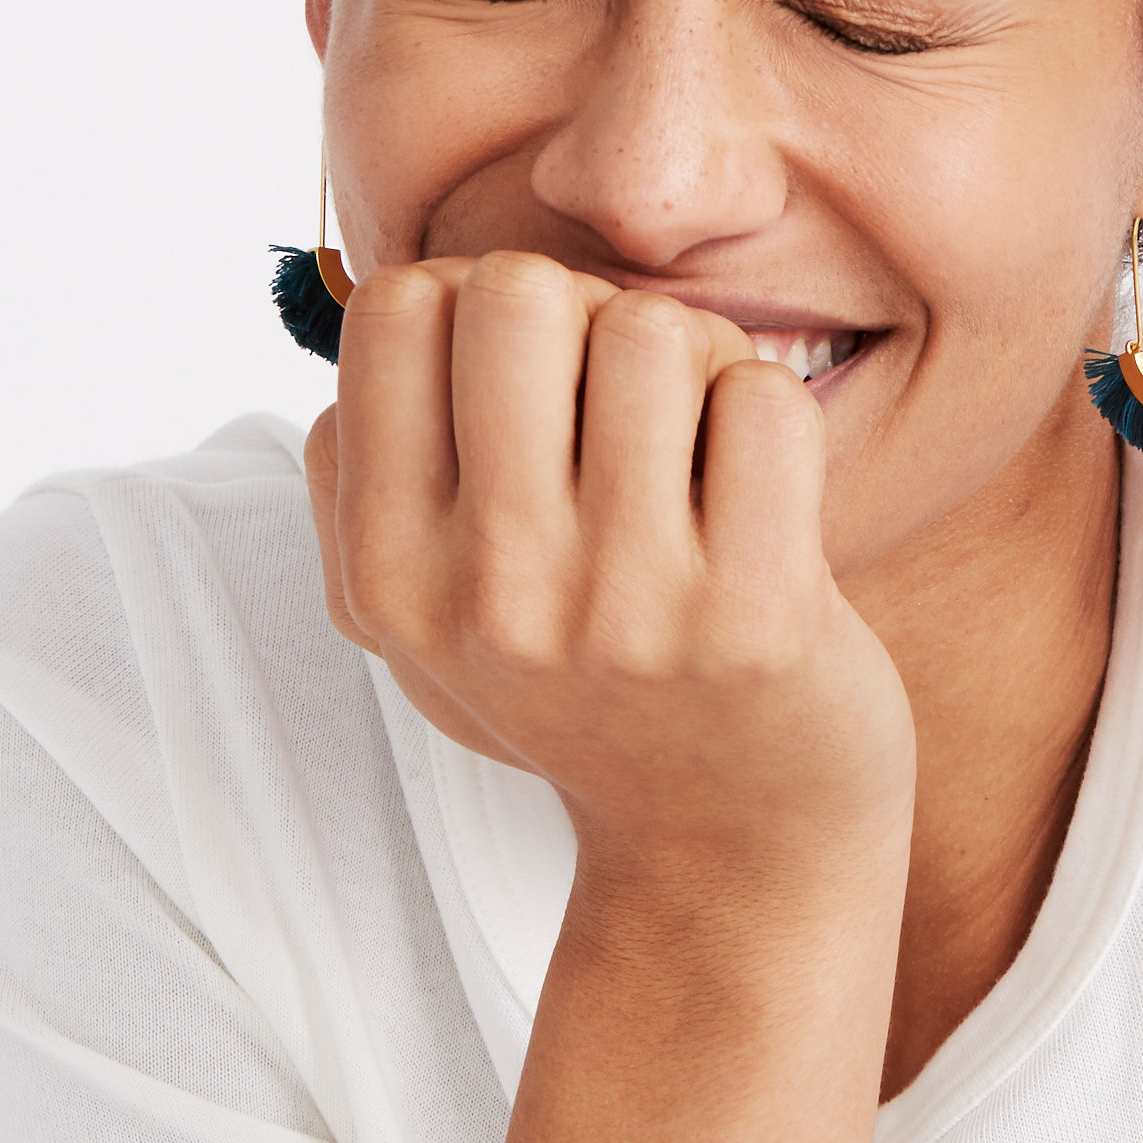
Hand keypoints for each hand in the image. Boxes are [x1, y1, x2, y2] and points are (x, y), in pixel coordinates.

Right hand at [304, 254, 915, 919]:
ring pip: (651, 331)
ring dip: (696, 366)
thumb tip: (389, 309)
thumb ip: (367, 480)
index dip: (477, 303)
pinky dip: (774, 422)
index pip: (394, 308)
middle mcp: (490, 595)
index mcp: (389, 577)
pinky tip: (763, 501)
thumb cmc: (590, 692)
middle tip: (630, 405)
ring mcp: (624, 609)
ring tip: (701, 457)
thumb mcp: (429, 621)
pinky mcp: (755, 619)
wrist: (730, 851)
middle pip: (518, 291)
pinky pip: (765, 402)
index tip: (534, 383)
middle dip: (588, 314)